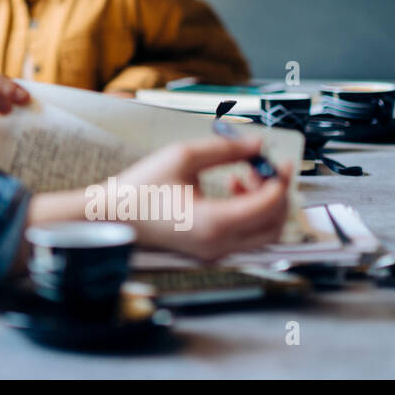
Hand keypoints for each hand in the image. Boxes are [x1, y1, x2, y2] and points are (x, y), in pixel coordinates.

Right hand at [110, 136, 293, 260]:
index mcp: (214, 222)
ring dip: (264, 205)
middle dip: (275, 193)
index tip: (279, 159)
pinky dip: (251, 214)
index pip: (268, 203)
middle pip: (274, 224)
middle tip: (261, 167)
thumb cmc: (142, 187)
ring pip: (264, 233)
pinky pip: (247, 236)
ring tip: (243, 178)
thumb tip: (257, 144)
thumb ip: (225, 149)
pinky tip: (232, 190)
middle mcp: (219, 243)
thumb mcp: (183, 156)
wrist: (115, 215)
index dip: (279, 178)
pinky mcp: (211, 250)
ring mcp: (216, 251)